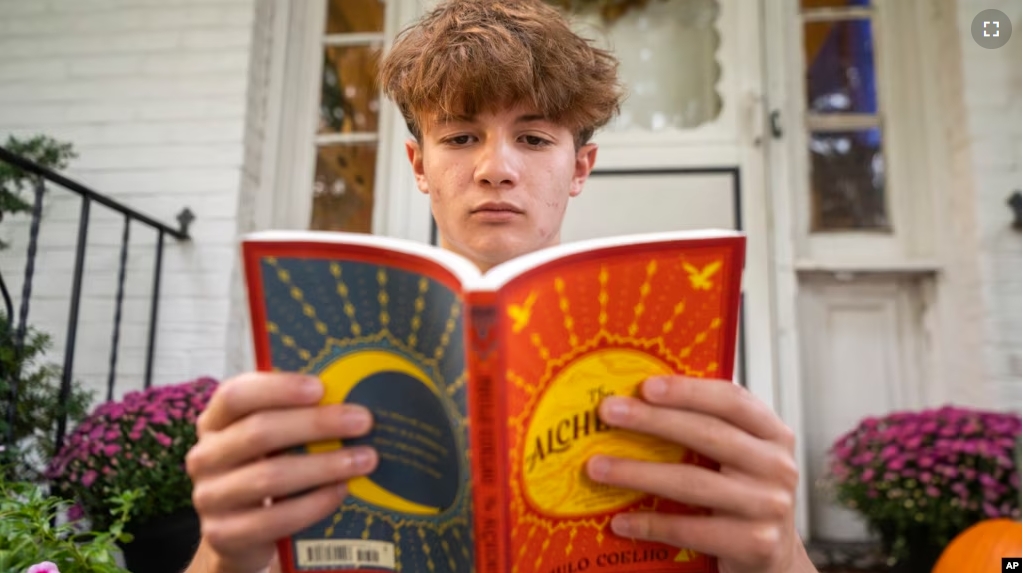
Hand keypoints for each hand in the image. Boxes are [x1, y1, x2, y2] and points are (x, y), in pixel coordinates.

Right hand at [184, 373, 378, 572]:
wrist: (241, 532)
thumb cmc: (265, 468)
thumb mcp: (272, 438)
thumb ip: (296, 415)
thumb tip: (352, 395)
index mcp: (215, 421)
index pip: (236, 395)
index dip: (277, 388)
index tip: (320, 388)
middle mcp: (206, 456)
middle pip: (259, 432)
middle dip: (316, 424)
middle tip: (362, 421)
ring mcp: (211, 497)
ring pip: (269, 476)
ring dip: (324, 465)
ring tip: (364, 459)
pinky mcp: (225, 534)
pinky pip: (275, 519)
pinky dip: (313, 504)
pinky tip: (341, 491)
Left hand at [585, 376, 815, 572]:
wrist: (773, 556)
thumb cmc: (746, 494)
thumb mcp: (740, 454)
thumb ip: (707, 426)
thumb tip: (639, 400)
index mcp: (773, 434)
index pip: (731, 400)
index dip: (687, 391)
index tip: (645, 386)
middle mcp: (777, 466)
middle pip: (708, 435)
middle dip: (652, 421)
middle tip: (608, 413)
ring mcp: (768, 506)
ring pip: (692, 483)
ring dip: (638, 473)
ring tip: (597, 467)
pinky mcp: (755, 545)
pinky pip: (691, 530)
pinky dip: (651, 524)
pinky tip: (620, 520)